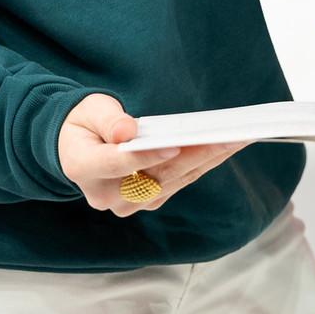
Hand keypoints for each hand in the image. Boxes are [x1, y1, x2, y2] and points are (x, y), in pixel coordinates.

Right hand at [57, 93, 243, 217]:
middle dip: (196, 154)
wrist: (77, 148)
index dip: (146, 157)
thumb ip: (108, 121)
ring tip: (238, 138)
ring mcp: (127, 203)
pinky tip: (225, 148)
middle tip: (229, 135)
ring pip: (173, 181)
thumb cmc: (85, 123)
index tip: (175, 146)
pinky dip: (202, 164)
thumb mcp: (90, 110)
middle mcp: (105, 195)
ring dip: (207, 159)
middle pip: (156, 176)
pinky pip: (178, 183)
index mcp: (83, 167)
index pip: (118, 164)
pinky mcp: (147, 201)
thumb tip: (126, 133)